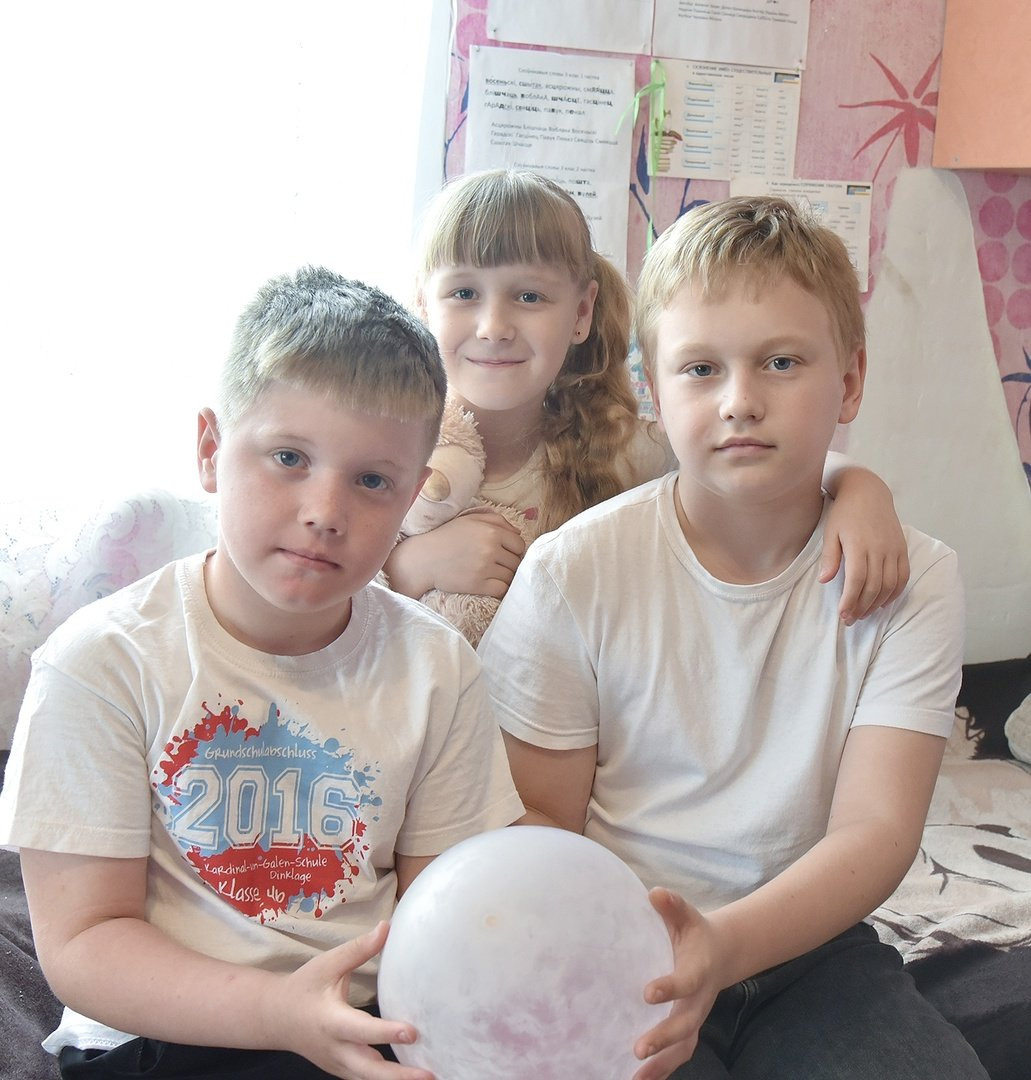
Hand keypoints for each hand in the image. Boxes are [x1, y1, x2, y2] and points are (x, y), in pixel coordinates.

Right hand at [272, 922, 433, 1079]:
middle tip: (429, 1074)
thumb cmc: (304, 987)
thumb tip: (386, 927)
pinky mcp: (342, 1070)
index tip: (412, 1032)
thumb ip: (359, 949)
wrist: (276, 1017)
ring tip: (429, 1077)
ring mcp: (338, 1064)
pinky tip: (410, 1076)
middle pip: (369, 1070)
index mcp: (331, 1021)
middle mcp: (336, 1049)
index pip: (362, 1030)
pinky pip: (366, 1079)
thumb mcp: (327, 964)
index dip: (386, 1032)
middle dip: (399, 1076)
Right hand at [385, 512, 525, 599]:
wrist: (424, 559)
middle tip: (497, 565)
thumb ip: (497, 520)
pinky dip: (499, 588)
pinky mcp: (477, 584)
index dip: (514, 550)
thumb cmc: (447, 537)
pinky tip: (490, 584)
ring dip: (504, 576)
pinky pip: (501, 589)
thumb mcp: (470, 519)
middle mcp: (490, 548)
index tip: (505, 553)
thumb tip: (519, 533)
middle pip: (516, 562)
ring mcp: (484, 568)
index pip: (519, 545)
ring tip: (492, 574)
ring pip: (510, 576)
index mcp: (491, 531)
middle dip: (510, 564)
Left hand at [631, 890, 724, 1079]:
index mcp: (698, 970)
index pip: (685, 982)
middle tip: (638, 1048)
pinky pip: (678, 1055)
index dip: (669, 988)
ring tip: (635, 1077)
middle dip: (663, 1037)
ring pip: (683, 1048)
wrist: (721, 953)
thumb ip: (672, 905)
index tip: (647, 993)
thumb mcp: (687, 915)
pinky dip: (661, 1070)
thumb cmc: (694, 932)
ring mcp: (695, 1018)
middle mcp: (699, 1000)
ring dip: (661, 1064)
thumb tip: (655, 893)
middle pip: (685, 1025)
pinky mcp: (688, 1030)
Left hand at [820, 471, 909, 624]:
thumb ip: (829, 557)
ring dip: (877, 604)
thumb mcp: (831, 532)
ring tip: (864, 614)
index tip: (843, 614)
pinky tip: (883, 602)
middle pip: (874, 586)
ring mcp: (893, 549)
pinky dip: (895, 592)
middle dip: (862, 607)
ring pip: (890, 585)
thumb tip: (824, 581)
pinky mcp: (902, 548)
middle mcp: (879, 548)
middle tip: (850, 620)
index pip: (857, 580)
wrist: (868, 492)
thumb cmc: (844, 513)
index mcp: (859, 545)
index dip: (850, 600)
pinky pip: (903, 576)